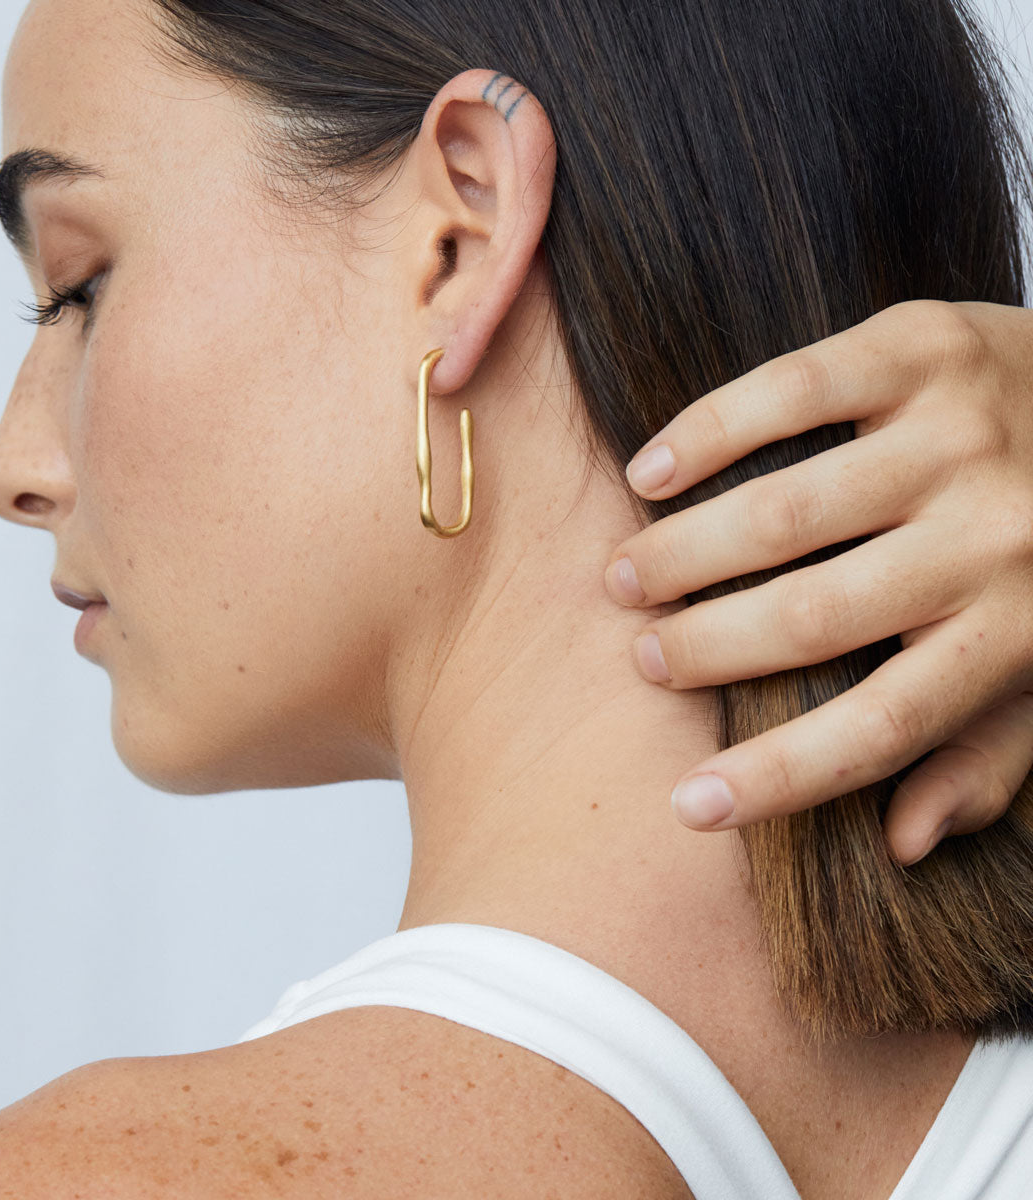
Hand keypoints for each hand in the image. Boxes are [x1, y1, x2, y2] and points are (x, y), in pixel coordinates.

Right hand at [603, 299, 1032, 865]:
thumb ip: (986, 758)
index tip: (689, 805)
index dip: (779, 775)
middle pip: (812, 617)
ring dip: (683, 554)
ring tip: (627, 576)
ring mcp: (959, 437)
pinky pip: (790, 393)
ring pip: (784, 514)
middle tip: (647, 655)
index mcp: (1022, 632)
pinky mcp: (924, 347)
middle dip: (704, 647)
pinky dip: (703, 437)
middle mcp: (994, 541)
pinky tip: (649, 473)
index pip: (884, 728)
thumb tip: (904, 842)